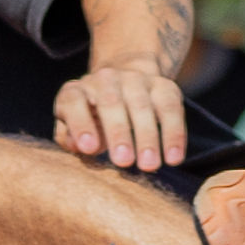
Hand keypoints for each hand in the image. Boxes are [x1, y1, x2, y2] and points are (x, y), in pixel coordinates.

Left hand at [53, 61, 186, 172]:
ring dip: (147, 137)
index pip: (74, 101)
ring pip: (142, 106)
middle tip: (124, 162)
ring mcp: (136, 79)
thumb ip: (69, 137)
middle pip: (111, 102)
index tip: (89, 148)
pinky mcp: (164, 86)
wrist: (122, 84)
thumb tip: (79, 146)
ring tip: (149, 165)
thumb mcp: (72, 129)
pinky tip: (174, 158)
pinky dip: (174, 134)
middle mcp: (105, 79)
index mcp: (76, 90)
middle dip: (118, 132)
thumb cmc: (91, 120)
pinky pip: (171, 109)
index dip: (80, 124)